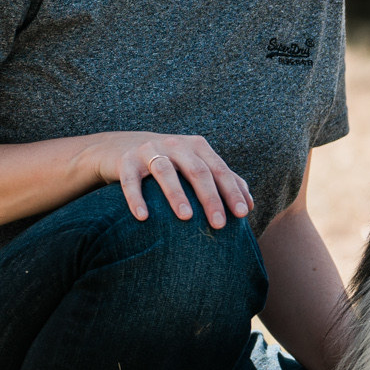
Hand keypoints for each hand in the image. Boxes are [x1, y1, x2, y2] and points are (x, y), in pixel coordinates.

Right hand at [102, 133, 251, 227]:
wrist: (120, 147)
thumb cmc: (169, 161)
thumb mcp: (195, 164)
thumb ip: (222, 180)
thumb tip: (249, 205)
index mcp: (197, 146)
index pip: (219, 170)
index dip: (232, 191)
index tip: (242, 214)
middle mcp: (175, 145)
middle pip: (197, 171)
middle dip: (210, 198)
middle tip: (219, 224)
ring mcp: (149, 150)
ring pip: (166, 172)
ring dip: (177, 194)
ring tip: (186, 217)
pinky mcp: (126, 161)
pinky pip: (131, 181)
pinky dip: (136, 198)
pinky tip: (143, 216)